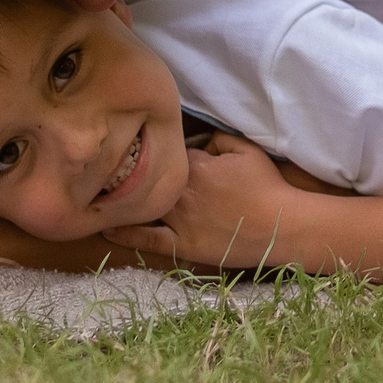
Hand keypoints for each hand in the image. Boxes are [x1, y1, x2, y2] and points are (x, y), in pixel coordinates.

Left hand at [102, 133, 291, 267]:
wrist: (281, 225)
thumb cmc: (267, 186)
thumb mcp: (247, 149)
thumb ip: (218, 136)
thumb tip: (197, 137)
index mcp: (196, 165)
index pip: (167, 153)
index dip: (162, 152)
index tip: (156, 152)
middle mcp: (181, 191)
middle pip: (147, 178)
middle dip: (135, 173)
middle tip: (119, 169)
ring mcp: (178, 220)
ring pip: (142, 206)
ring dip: (123, 200)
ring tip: (100, 195)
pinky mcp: (181, 245)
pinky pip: (146, 239)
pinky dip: (125, 233)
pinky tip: (107, 225)